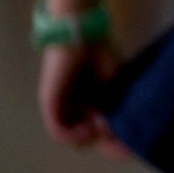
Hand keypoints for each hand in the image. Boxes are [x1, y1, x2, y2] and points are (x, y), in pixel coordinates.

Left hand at [38, 40, 126, 156]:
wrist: (81, 33)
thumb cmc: (99, 52)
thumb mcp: (112, 83)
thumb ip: (112, 104)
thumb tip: (114, 128)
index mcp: (83, 102)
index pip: (93, 130)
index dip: (110, 137)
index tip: (124, 134)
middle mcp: (68, 107)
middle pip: (82, 137)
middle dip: (100, 138)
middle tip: (112, 128)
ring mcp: (57, 107)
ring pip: (70, 139)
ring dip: (88, 136)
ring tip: (100, 124)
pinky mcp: (49, 104)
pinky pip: (59, 133)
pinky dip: (76, 136)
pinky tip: (91, 128)